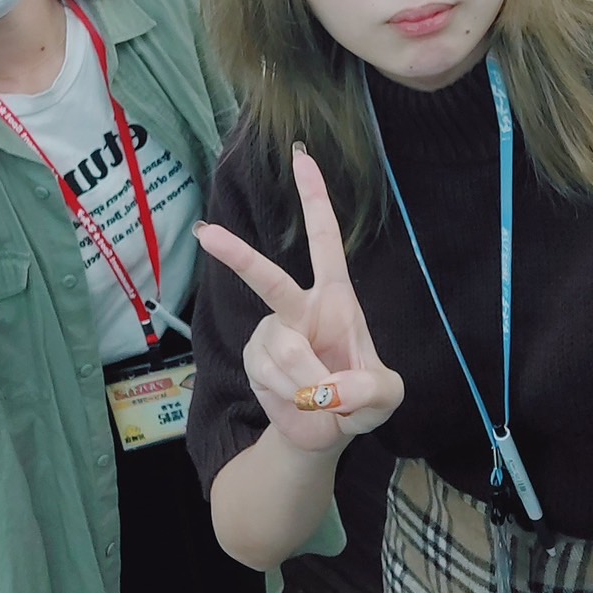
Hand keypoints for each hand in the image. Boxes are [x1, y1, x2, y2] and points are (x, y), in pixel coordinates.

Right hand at [195, 147, 403, 455]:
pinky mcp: (253, 362)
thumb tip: (333, 386)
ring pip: (284, 352)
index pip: (325, 241)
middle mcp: (297, 308)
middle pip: (267, 278)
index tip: (302, 159)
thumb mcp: (386, 397)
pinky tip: (300, 404)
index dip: (314, 200)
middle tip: (206, 234)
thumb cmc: (358, 399)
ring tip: (325, 402)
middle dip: (237, 256)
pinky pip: (271, 378)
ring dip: (311, 386)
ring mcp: (270, 334)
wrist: (324, 434)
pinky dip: (294, 400)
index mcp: (334, 298)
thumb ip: (371, 389)